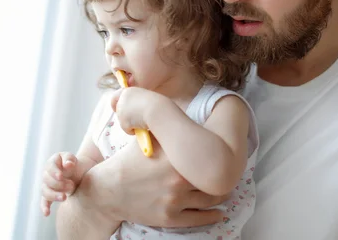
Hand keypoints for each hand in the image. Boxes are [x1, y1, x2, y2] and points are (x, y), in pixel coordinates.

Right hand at [41, 152, 84, 216]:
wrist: (77, 173)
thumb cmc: (74, 164)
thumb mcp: (73, 159)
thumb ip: (69, 159)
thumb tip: (67, 164)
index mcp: (52, 162)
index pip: (50, 167)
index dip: (54, 172)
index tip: (61, 176)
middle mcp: (46, 174)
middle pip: (47, 180)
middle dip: (58, 184)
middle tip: (71, 185)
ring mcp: (47, 185)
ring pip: (45, 191)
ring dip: (54, 195)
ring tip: (65, 197)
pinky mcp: (49, 195)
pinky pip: (44, 201)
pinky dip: (44, 207)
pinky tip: (47, 213)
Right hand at [78, 137, 227, 227]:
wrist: (109, 190)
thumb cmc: (128, 162)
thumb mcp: (147, 140)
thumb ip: (167, 130)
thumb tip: (187, 118)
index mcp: (174, 158)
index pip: (206, 157)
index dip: (219, 156)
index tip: (227, 154)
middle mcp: (178, 180)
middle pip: (213, 181)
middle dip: (224, 179)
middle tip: (228, 175)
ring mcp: (175, 201)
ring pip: (210, 201)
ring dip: (221, 197)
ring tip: (225, 191)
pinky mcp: (170, 218)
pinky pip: (199, 219)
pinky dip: (213, 216)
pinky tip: (219, 212)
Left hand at [111, 87, 160, 134]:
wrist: (157, 111)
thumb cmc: (157, 106)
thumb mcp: (146, 101)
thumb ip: (137, 103)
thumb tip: (135, 113)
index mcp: (129, 91)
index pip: (116, 96)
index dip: (115, 103)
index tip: (115, 109)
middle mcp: (122, 99)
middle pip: (118, 109)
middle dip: (124, 116)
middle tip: (133, 120)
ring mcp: (121, 110)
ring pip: (123, 121)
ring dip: (130, 124)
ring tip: (142, 123)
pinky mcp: (123, 121)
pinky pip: (127, 129)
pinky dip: (132, 130)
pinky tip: (141, 127)